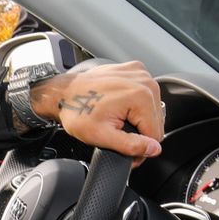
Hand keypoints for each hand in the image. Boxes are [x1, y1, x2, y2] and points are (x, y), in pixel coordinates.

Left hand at [29, 60, 163, 160]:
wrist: (63, 93)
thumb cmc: (77, 112)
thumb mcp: (102, 136)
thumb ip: (131, 145)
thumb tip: (153, 148)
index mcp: (141, 96)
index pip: (155, 134)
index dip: (140, 148)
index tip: (124, 149)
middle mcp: (145, 81)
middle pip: (155, 121)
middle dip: (138, 132)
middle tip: (116, 134)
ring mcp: (140, 73)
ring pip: (152, 109)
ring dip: (137, 118)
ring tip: (116, 118)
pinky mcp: (136, 70)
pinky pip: (145, 95)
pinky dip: (134, 104)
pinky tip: (118, 106)